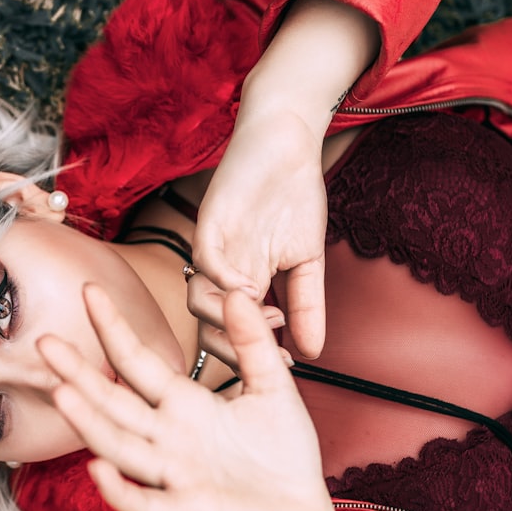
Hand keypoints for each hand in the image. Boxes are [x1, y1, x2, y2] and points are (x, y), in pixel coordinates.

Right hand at [37, 285, 333, 510]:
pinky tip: (99, 469)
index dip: (113, 328)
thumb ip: (252, 342)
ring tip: (61, 393)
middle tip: (44, 342)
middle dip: (78, 373)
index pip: (136, 362)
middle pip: (113, 402)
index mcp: (183, 405)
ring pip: (121, 447)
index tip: (90, 291)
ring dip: (90, 423)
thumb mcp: (272, 388)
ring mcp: (174, 476)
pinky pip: (146, 503)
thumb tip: (237, 293)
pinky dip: (122, 490)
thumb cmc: (283, 456)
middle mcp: (168, 437)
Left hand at [191, 111, 327, 359]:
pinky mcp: (209, 221)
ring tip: (269, 320)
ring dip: (231, 319)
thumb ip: (307, 305)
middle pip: (205, 327)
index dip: (252, 356)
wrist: (288, 143)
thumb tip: (314, 353)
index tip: (286, 367)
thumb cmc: (293, 198)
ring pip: (198, 299)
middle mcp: (219, 271)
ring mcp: (211, 247)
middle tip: (271, 358)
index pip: (233, 335)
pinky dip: (224, 281)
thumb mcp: (307, 261)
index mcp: (238, 284)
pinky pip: (204, 259)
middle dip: (236, 350)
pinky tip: (251, 290)